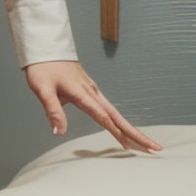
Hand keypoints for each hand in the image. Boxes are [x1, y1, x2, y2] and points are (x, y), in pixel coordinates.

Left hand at [25, 60, 159, 152]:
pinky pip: (109, 108)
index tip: (129, 145)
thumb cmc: (42, 68)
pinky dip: (119, 121)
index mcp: (82, 93)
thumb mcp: (42, 89)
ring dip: (130, 128)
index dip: (115, 131)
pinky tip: (122, 129)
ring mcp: (93, 90)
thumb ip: (52, 110)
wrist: (45, 47)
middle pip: (117, 117)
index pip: (102, 116)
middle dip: (135, 133)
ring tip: (144, 143)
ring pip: (115, 113)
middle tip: (153, 147)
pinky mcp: (91, 90)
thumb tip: (59, 132)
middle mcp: (92, 92)